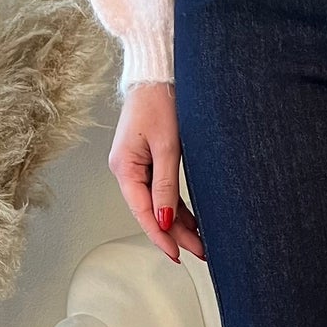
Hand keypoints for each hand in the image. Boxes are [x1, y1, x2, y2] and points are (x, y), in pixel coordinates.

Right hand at [107, 81, 206, 263]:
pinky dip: (178, 207)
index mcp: (124, 167)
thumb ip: (165, 185)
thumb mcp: (167, 146)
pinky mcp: (150, 161)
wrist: (159, 73)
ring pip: (159, 204)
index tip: (176, 254)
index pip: (142, 211)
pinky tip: (193, 222)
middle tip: (199, 252)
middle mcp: (128, 169)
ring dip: (179, 224)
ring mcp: (138, 166)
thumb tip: (165, 219)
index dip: (160, 236)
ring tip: (201, 243)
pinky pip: (163, 191)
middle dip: (175, 234)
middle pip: (151, 211)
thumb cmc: (159, 101)